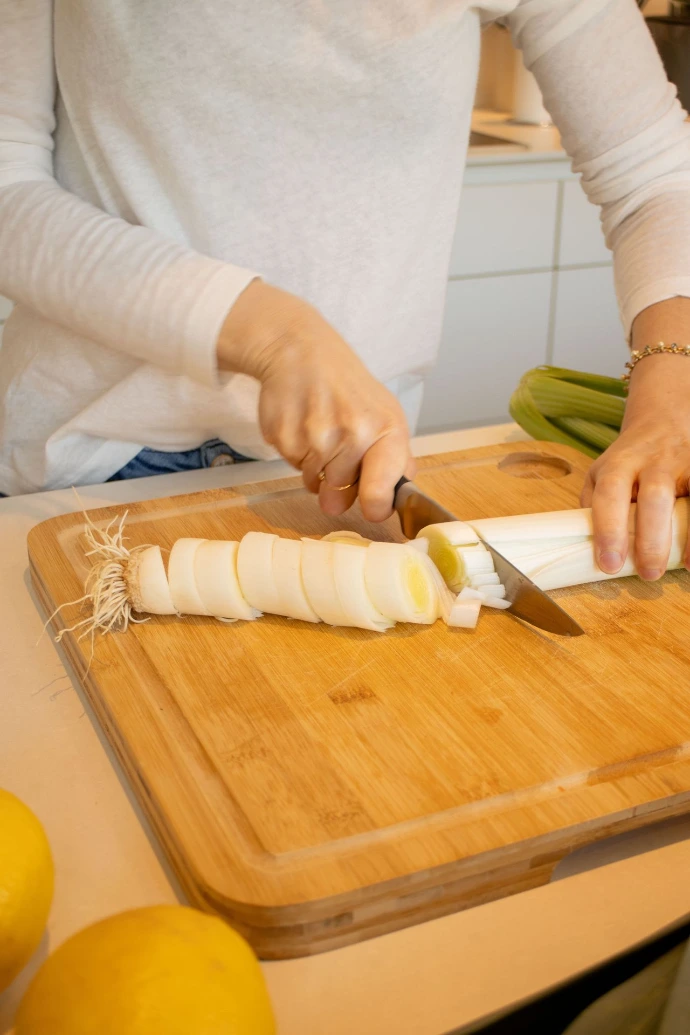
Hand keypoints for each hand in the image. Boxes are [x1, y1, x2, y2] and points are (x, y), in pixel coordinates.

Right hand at [216, 280, 413, 521]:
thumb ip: (396, 457)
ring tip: (320, 433)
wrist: (300, 351)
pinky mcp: (283, 436)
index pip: (380, 491)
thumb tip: (399, 494)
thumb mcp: (384, 413)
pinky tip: (302, 425)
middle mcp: (351, 434)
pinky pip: (292, 466)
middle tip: (338, 455)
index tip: (372, 509)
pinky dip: (296, 454)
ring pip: (314, 483)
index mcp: (385, 430)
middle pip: (341, 493)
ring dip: (316, 469)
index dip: (375, 507)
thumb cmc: (347, 387)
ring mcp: (314, 436)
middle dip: (339, 485)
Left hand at [581, 352, 689, 579]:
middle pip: (653, 496)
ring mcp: (684, 463)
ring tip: (688, 566)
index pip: (609, 494)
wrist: (664, 420)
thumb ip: (593, 505)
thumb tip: (586, 543)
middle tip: (648, 573)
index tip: (609, 564)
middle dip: (650, 538)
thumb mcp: (602, 474)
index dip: (608, 530)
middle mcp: (653, 461)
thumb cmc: (629, 461)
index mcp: (619, 464)